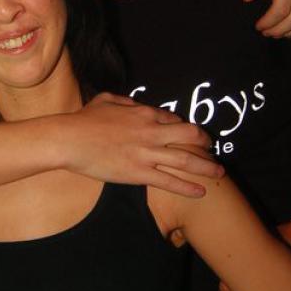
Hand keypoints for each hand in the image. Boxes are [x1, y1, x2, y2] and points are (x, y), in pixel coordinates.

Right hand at [61, 93, 223, 197]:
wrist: (71, 140)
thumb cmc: (85, 119)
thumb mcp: (106, 99)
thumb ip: (124, 100)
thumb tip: (133, 103)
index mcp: (144, 113)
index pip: (174, 120)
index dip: (184, 127)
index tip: (190, 135)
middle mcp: (151, 132)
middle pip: (190, 136)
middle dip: (206, 144)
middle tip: (213, 150)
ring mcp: (147, 154)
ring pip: (186, 160)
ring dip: (207, 167)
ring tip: (220, 172)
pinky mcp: (140, 173)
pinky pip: (170, 181)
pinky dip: (188, 187)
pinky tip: (201, 192)